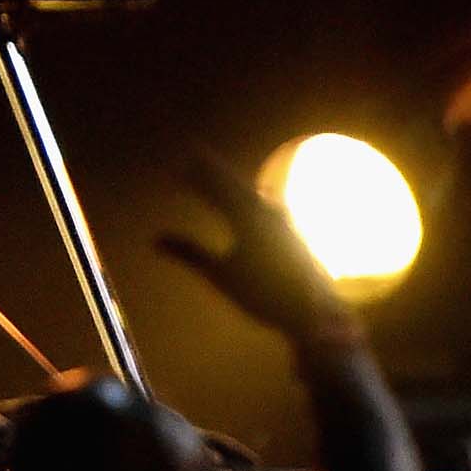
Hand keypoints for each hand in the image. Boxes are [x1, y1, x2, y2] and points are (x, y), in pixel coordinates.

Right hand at [156, 156, 355, 344]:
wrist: (315, 313)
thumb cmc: (263, 295)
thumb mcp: (220, 275)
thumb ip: (189, 254)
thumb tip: (155, 239)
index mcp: (246, 216)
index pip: (216, 186)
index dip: (197, 175)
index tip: (181, 163)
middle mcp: (267, 211)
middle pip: (234, 184)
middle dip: (214, 172)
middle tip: (197, 156)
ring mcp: (285, 222)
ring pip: (252, 194)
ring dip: (233, 185)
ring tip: (220, 178)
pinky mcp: (294, 234)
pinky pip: (266, 207)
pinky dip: (250, 200)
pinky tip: (255, 203)